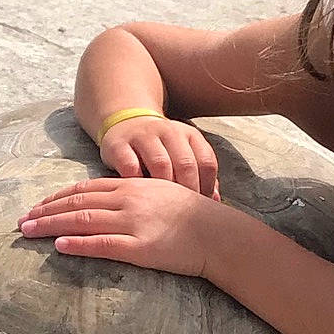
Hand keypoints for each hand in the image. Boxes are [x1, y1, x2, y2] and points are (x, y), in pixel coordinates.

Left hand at [19, 177, 225, 275]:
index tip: (38, 206)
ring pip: (83, 221)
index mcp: (132, 186)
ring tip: (29, 232)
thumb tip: (108, 202)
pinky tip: (58, 246)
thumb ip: (133, 195)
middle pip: (77, 203)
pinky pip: (102, 245)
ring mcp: (133, 223)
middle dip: (46, 211)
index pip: (85, 189)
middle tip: (22, 222)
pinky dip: (77, 244)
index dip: (57, 197)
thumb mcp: (161, 193)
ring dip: (51, 226)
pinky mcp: (140, 248)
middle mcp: (128, 200)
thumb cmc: (192, 216)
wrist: (219, 233)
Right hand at [99, 114, 218, 195]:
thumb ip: (200, 174)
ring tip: (164, 206)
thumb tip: (214, 200)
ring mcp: (143, 136)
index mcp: (189, 134)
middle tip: (183, 211)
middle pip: (185, 164)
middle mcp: (168, 131)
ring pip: (160, 163)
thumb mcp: (183, 153)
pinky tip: (139, 195)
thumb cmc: (160, 147)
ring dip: (164, 188)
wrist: (126, 121)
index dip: (207, 187)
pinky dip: (137, 182)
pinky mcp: (119, 145)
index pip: (206, 161)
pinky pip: (130, 166)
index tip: (201, 204)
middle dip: (188, 190)